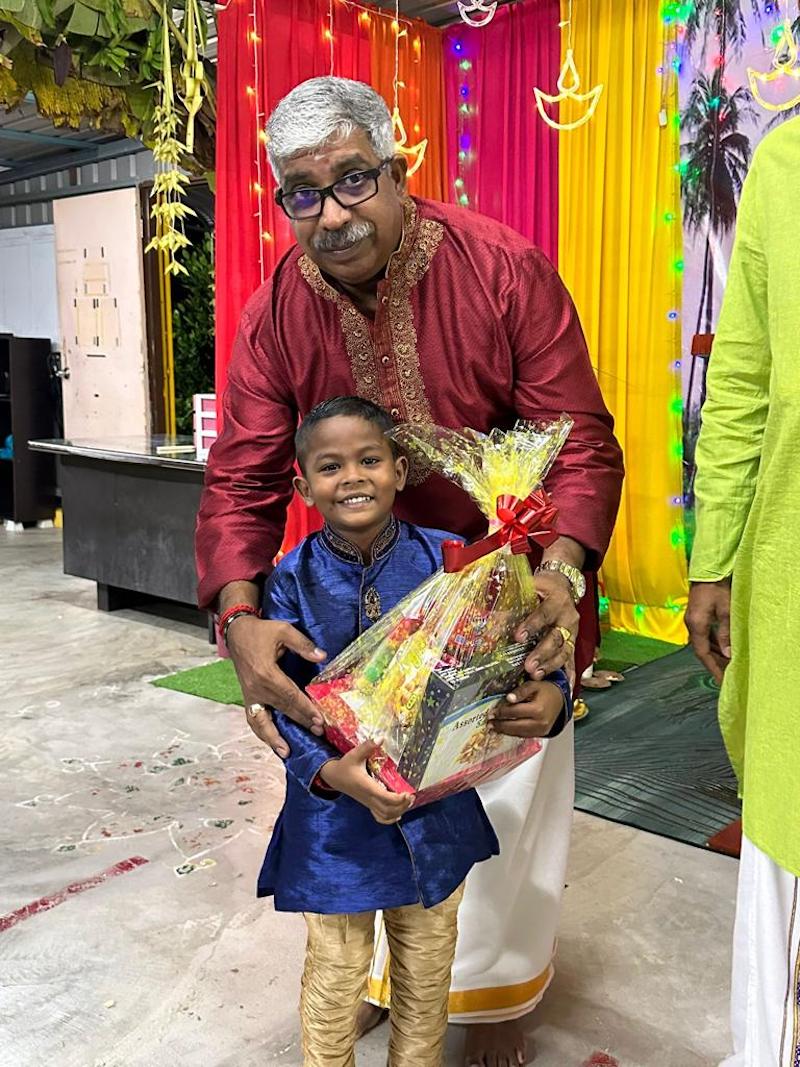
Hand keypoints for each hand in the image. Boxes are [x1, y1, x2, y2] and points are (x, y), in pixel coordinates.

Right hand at [226, 615, 326, 757]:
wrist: (237, 633)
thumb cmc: (261, 631)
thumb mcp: (283, 630)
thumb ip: (303, 644)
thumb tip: (321, 656)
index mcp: (266, 673)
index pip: (290, 696)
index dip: (306, 708)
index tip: (319, 719)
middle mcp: (257, 689)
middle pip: (282, 710)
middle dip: (301, 722)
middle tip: (318, 733)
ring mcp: (250, 695)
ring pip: (262, 722)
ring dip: (275, 738)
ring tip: (287, 752)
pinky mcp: (248, 698)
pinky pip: (253, 719)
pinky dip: (262, 733)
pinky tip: (272, 743)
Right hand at [320, 741, 413, 824]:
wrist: (334, 777)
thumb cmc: (345, 765)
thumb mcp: (354, 754)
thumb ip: (367, 746)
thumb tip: (381, 737)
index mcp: (366, 786)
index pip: (384, 798)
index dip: (397, 799)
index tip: (408, 792)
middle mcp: (368, 797)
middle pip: (387, 810)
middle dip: (402, 805)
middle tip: (412, 795)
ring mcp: (368, 802)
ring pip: (385, 815)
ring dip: (398, 811)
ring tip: (408, 801)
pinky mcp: (368, 804)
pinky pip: (380, 817)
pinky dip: (390, 818)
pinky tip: (399, 813)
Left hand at [491, 680, 564, 737]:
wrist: (560, 700)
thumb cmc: (546, 691)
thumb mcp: (533, 685)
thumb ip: (520, 691)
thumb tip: (508, 698)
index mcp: (538, 709)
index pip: (515, 712)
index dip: (502, 712)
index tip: (492, 712)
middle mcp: (540, 722)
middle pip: (515, 726)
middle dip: (500, 725)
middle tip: (489, 723)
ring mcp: (540, 730)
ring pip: (519, 733)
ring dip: (504, 731)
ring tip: (493, 728)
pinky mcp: (540, 734)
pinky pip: (524, 735)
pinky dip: (513, 733)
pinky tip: (504, 730)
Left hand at [515, 570, 579, 679]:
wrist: (564, 585)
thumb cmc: (544, 586)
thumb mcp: (532, 585)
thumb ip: (514, 599)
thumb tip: (490, 615)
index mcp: (557, 600)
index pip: (544, 614)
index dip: (531, 626)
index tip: (518, 637)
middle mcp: (568, 617)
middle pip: (556, 637)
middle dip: (542, 653)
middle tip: (528, 666)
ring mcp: (572, 632)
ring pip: (564, 651)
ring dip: (550, 665)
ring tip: (536, 675)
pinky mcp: (573, 641)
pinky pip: (572, 659)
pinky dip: (570, 673)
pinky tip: (567, 685)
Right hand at [686, 579, 731, 684]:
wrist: (707, 572)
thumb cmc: (717, 590)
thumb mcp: (725, 612)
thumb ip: (725, 634)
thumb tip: (728, 654)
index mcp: (697, 626)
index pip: (703, 653)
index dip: (712, 667)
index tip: (721, 679)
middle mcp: (691, 626)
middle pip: (701, 650)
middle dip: (713, 663)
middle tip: (726, 675)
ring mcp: (692, 621)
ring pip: (702, 644)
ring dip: (713, 654)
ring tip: (726, 664)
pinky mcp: (695, 617)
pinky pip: (703, 636)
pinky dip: (712, 644)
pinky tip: (721, 648)